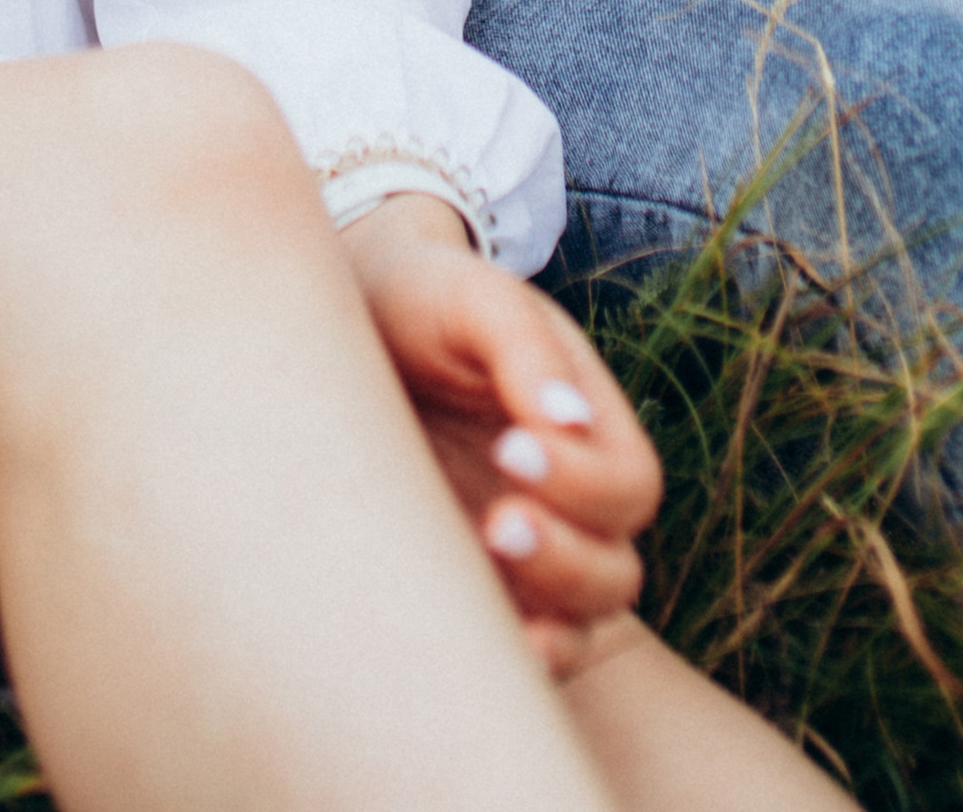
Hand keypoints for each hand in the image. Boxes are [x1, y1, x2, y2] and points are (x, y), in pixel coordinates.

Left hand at [341, 199, 661, 670]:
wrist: (334, 325)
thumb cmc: (415, 301)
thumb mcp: (468, 298)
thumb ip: (521, 343)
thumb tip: (568, 421)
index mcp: (584, 425)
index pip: (628, 485)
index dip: (584, 481)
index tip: (511, 445)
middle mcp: (564, 500)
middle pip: (616, 572)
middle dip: (566, 559)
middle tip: (496, 519)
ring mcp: (517, 555)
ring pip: (578, 625)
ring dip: (545, 612)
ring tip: (481, 562)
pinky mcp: (464, 589)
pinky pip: (511, 658)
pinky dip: (511, 664)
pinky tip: (468, 650)